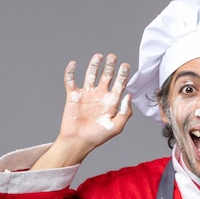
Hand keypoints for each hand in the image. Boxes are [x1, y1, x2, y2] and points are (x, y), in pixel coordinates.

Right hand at [33, 54, 131, 168]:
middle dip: (110, 66)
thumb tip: (129, 95)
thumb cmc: (98, 137)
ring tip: (99, 56)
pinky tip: (73, 64)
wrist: (78, 141)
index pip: (119, 84)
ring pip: (90, 74)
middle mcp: (100, 96)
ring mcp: (86, 94)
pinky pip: (71, 80)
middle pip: (106, 76)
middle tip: (112, 57)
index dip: (123, 74)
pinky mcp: (73, 96)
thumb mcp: (117, 127)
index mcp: (111, 102)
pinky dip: (70, 71)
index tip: (125, 66)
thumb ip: (125, 112)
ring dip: (94, 64)